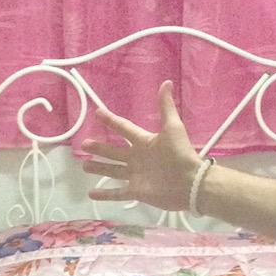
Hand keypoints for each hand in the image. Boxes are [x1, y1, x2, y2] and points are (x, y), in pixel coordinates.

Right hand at [81, 81, 202, 210]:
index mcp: (144, 142)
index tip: (98, 113)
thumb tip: (166, 82)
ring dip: (99, 167)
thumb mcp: (173, 127)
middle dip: (100, 147)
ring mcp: (136, 176)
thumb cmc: (181, 154)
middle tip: (84, 144)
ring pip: (113, 170)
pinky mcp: (137, 192)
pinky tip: (90, 193)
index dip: (112, 121)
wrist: (191, 183)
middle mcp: (138, 158)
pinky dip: (105, 194)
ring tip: (84, 164)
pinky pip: (118, 192)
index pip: (124, 129)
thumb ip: (166, 106)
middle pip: (114, 151)